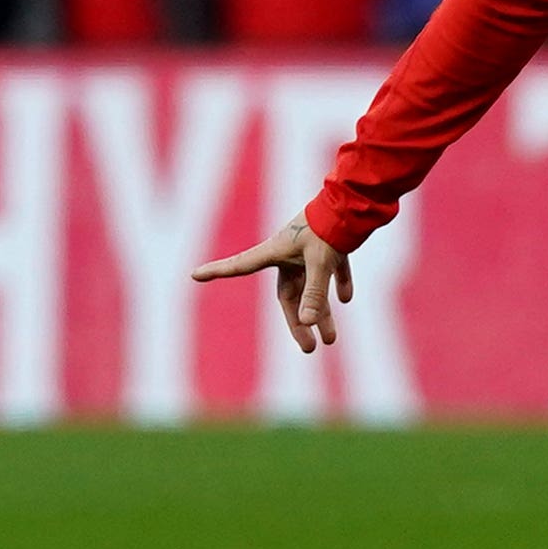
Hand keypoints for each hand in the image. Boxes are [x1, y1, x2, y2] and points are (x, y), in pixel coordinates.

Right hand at [192, 215, 353, 352]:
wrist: (353, 200)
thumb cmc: (330, 229)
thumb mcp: (320, 262)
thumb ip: (314, 292)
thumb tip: (307, 323)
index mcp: (276, 251)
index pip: (241, 265)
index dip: (217, 270)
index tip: (194, 274)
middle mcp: (289, 253)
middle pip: (288, 295)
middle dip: (298, 322)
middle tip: (309, 348)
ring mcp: (310, 250)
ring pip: (313, 288)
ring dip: (322, 312)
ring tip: (331, 340)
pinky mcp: (331, 245)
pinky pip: (333, 270)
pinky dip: (340, 283)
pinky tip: (346, 298)